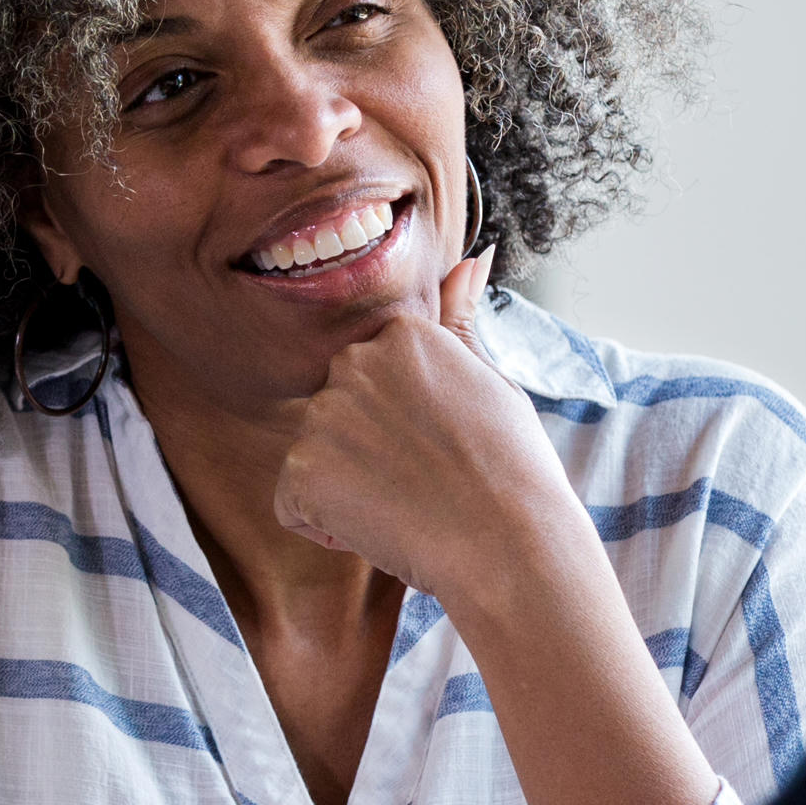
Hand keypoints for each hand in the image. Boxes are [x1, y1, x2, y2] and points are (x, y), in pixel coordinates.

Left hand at [276, 252, 572, 601]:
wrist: (510, 545)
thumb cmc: (513, 470)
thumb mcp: (494, 382)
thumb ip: (461, 323)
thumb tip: (474, 259)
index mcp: (401, 334)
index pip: (371, 381)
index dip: (401, 426)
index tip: (439, 447)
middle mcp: (354, 361)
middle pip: (338, 415)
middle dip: (367, 451)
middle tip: (425, 479)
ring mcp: (324, 414)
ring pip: (315, 459)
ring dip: (347, 490)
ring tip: (407, 505)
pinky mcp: (301, 469)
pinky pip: (293, 504)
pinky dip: (325, 526)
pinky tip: (380, 528)